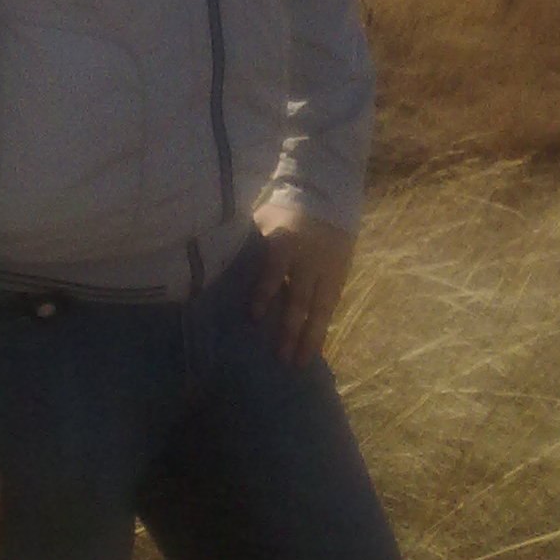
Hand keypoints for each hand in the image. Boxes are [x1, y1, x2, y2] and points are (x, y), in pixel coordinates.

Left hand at [251, 202, 354, 366]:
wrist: (327, 198)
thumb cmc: (285, 212)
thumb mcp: (264, 219)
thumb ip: (250, 244)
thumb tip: (220, 266)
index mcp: (286, 242)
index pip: (274, 271)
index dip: (264, 294)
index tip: (254, 318)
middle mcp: (308, 260)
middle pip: (300, 298)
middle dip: (290, 329)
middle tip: (281, 357)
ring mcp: (327, 271)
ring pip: (320, 309)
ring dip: (310, 337)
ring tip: (301, 361)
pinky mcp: (339, 278)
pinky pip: (331, 307)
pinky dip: (322, 328)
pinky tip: (315, 347)